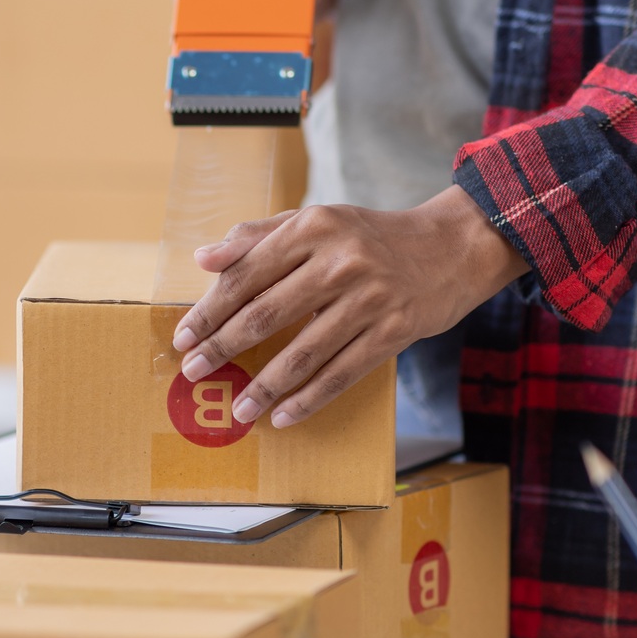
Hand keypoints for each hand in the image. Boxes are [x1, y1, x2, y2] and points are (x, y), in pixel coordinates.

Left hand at [169, 187, 529, 427]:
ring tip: (237, 408)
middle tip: (193, 372)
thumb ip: (258, 236)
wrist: (454, 246)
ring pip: (303, 352)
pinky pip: (341, 373)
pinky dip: (309, 399)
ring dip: (264, 386)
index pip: (247, 274)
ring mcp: (371, 297)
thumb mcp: (317, 221)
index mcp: (313, 227)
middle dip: (223, 347)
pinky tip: (283, 416)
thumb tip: (204, 258)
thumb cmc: (370, 237)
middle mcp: (340, 259)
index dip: (210, 310)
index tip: (182, 336)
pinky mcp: (395, 330)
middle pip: (267, 312)